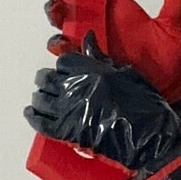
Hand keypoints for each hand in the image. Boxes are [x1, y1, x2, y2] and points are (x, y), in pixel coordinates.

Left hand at [24, 31, 180, 169]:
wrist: (149, 138)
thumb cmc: (145, 107)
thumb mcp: (126, 74)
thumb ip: (102, 59)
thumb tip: (88, 41)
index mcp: (91, 70)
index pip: (63, 61)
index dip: (63, 66)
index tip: (65, 70)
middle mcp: (76, 87)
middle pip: (47, 78)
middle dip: (46, 80)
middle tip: (47, 83)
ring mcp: (69, 110)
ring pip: (41, 99)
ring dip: (39, 97)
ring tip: (40, 99)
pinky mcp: (67, 132)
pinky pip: (40, 122)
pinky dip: (33, 116)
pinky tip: (31, 112)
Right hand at [31, 0, 180, 102]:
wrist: (170, 93)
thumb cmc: (172, 61)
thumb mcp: (175, 28)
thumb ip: (175, 3)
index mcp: (118, 8)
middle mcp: (102, 23)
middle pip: (71, 3)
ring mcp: (94, 43)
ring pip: (66, 25)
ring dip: (57, 18)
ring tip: (56, 13)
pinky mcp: (92, 63)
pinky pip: (71, 54)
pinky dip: (63, 48)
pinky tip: (63, 45)